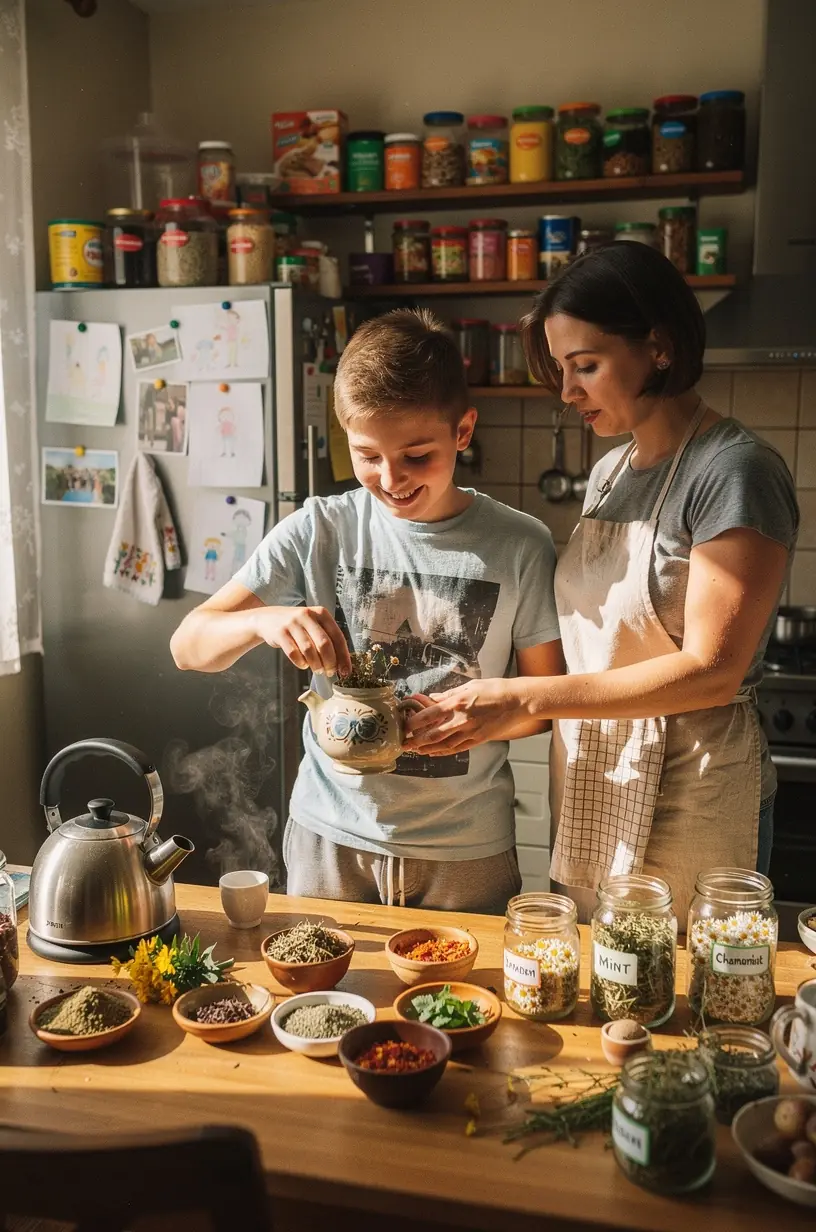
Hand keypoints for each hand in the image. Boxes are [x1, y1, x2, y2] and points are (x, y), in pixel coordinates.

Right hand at [253, 606, 351, 676]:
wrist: (268, 619)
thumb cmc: (297, 626)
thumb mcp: (314, 625)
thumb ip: (327, 639)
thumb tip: (341, 664)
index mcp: (321, 613)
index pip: (338, 637)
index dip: (343, 656)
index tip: (346, 671)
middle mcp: (308, 615)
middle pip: (324, 644)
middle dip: (329, 662)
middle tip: (330, 672)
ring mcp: (293, 623)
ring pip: (309, 650)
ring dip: (315, 664)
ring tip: (318, 669)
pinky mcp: (280, 632)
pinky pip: (293, 653)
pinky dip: (301, 663)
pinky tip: (303, 664)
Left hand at [403, 679, 529, 755]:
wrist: (518, 701)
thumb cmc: (495, 689)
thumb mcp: (470, 686)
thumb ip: (449, 694)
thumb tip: (432, 698)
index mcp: (457, 703)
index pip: (429, 715)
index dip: (413, 723)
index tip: (404, 727)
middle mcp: (461, 719)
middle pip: (433, 735)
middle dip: (416, 741)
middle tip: (404, 745)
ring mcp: (470, 731)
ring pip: (444, 745)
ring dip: (427, 749)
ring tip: (416, 751)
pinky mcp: (479, 739)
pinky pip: (457, 748)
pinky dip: (444, 752)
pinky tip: (434, 753)